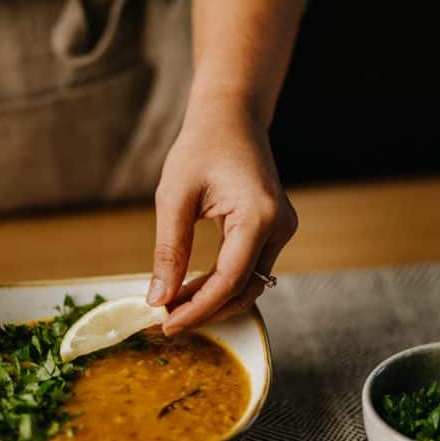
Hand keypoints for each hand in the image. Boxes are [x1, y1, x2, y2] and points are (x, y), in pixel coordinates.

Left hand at [147, 99, 297, 333]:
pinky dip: (220, 284)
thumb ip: (169, 250)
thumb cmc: (201, 147)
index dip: (198, 308)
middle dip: (205, 311)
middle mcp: (279, 227)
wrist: (231, 117)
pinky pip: (248, 269)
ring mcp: (281, 230)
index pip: (229, 280)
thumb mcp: (174, 196)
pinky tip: (188, 289)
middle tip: (165, 322)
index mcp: (259, 216)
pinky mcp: (273, 231)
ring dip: (212, 301)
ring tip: (172, 307)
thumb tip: (158, 298)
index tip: (166, 323)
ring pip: (249, 285)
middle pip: (244, 290)